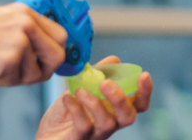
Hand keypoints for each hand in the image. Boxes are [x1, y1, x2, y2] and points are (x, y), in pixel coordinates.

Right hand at [0, 4, 66, 85]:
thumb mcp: (5, 20)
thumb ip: (28, 30)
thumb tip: (50, 49)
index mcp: (27, 12)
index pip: (61, 34)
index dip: (57, 52)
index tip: (49, 62)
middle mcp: (27, 23)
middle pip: (58, 55)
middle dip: (47, 70)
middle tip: (31, 75)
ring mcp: (20, 41)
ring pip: (36, 73)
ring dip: (18, 78)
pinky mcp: (10, 59)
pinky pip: (17, 80)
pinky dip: (3, 81)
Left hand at [35, 56, 152, 139]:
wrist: (45, 136)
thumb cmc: (68, 113)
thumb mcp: (84, 88)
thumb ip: (99, 75)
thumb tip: (115, 60)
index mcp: (116, 110)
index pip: (140, 104)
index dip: (146, 91)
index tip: (144, 74)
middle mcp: (111, 123)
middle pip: (128, 117)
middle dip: (120, 99)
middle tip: (106, 83)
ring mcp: (96, 134)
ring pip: (107, 123)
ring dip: (95, 103)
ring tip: (80, 90)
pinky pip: (83, 127)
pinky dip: (76, 109)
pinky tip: (67, 98)